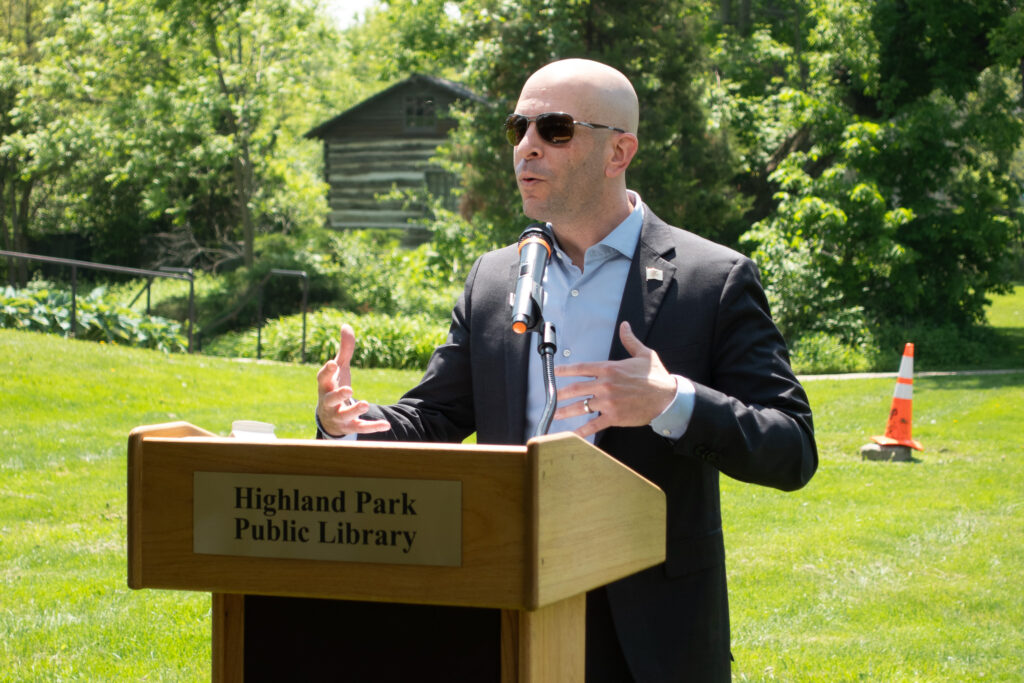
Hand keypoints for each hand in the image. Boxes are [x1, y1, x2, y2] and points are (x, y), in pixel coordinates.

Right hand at [316, 323, 390, 436]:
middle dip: (338, 395)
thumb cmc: (334, 386)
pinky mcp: (350, 426)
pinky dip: (372, 427)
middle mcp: (329, 402)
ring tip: (365, 403)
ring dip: (354, 410)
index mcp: (325, 386)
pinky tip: (386, 425)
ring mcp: (339, 416)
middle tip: (349, 389)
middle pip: (330, 399)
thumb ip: (344, 349)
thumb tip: (346, 325)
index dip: (327, 371)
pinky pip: (360, 428)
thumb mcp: (340, 369)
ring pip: (345, 415)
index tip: (333, 363)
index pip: (322, 378)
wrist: (329, 417)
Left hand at [553, 321, 676, 438]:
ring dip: (565, 411)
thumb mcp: (644, 354)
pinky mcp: (614, 417)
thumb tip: (625, 326)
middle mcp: (606, 385)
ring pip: (581, 407)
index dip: (565, 370)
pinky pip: (594, 425)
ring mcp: (608, 402)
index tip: (554, 372)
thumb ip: (630, 340)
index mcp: (610, 369)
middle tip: (550, 397)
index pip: (582, 368)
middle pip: (576, 389)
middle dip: (560, 394)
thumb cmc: (656, 376)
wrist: (668, 398)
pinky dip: (581, 431)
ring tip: (554, 415)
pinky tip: (571, 434)